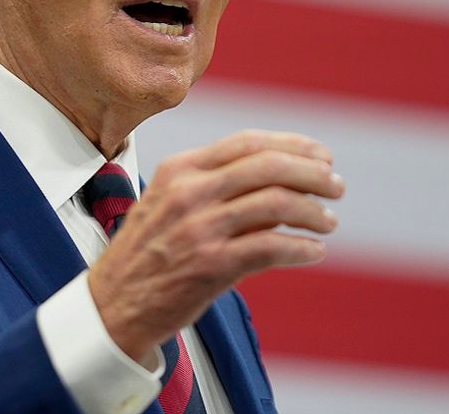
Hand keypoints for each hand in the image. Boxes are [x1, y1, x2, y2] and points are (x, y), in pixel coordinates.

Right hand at [87, 129, 343, 362]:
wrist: (111, 305)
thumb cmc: (146, 253)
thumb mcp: (167, 201)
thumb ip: (213, 184)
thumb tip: (280, 176)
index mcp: (180, 169)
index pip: (248, 142)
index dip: (293, 145)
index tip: (321, 155)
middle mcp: (190, 193)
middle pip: (269, 167)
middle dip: (313, 174)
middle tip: (336, 186)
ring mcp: (200, 229)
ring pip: (277, 204)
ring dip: (314, 212)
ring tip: (328, 221)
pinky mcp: (211, 267)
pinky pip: (272, 248)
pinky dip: (302, 248)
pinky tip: (314, 252)